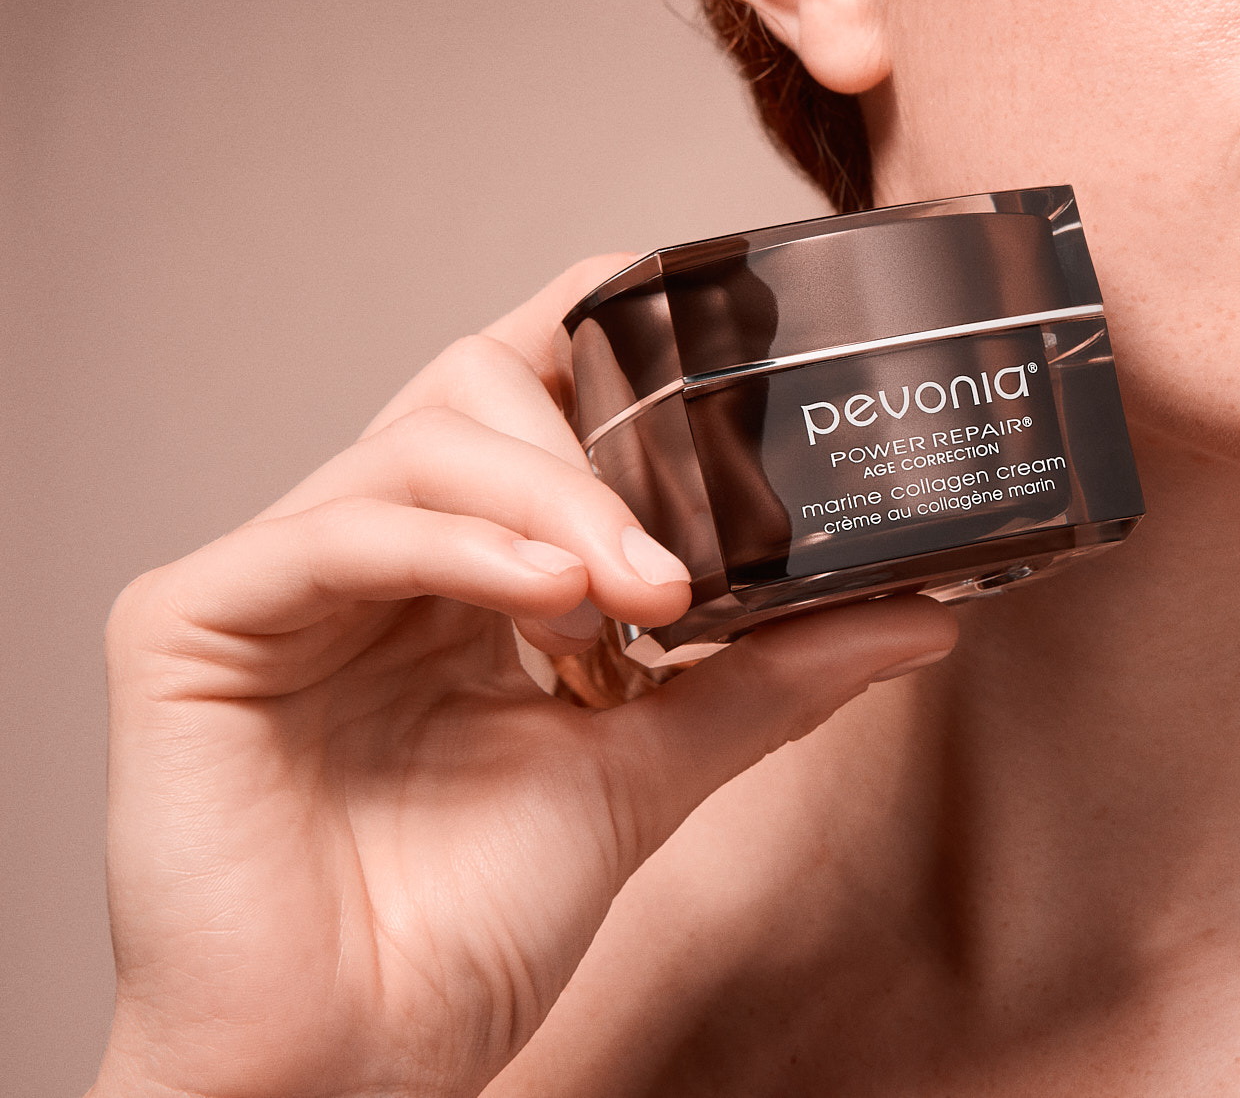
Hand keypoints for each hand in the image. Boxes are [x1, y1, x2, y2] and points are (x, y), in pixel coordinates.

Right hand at [90, 259, 956, 1097]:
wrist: (354, 1066)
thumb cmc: (468, 927)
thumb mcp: (649, 770)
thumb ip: (768, 675)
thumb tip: (926, 608)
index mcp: (460, 564)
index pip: (529, 386)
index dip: (621, 337)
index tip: (742, 356)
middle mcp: (368, 549)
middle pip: (480, 388)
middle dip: (607, 446)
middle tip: (690, 561)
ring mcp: (279, 580)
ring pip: (421, 443)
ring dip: (558, 501)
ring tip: (643, 594)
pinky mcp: (190, 623)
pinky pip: (335, 530)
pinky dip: (461, 545)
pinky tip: (555, 604)